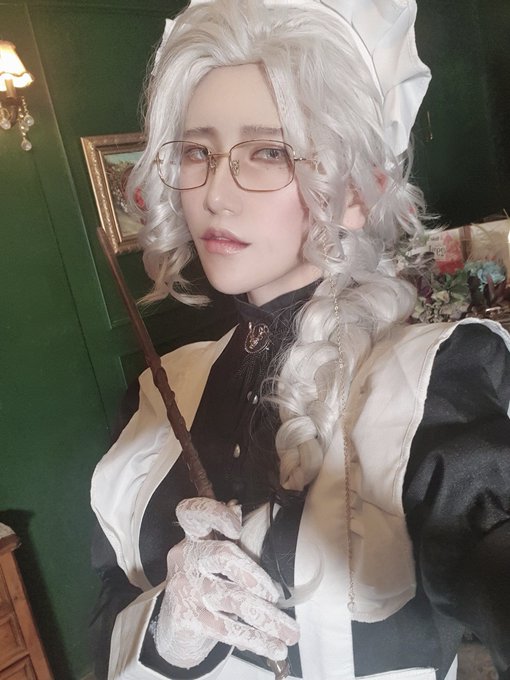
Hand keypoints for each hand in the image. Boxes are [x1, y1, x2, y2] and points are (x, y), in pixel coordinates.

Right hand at [154, 497, 298, 668]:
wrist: (174, 625)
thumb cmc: (202, 581)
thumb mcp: (209, 553)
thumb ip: (223, 532)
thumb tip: (237, 506)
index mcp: (194, 537)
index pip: (193, 514)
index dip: (213, 514)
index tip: (237, 527)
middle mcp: (187, 558)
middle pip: (221, 555)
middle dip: (254, 574)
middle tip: (275, 595)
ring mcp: (186, 589)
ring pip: (232, 599)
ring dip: (267, 618)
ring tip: (290, 631)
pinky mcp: (187, 618)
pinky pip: (227, 629)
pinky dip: (255, 639)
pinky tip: (274, 646)